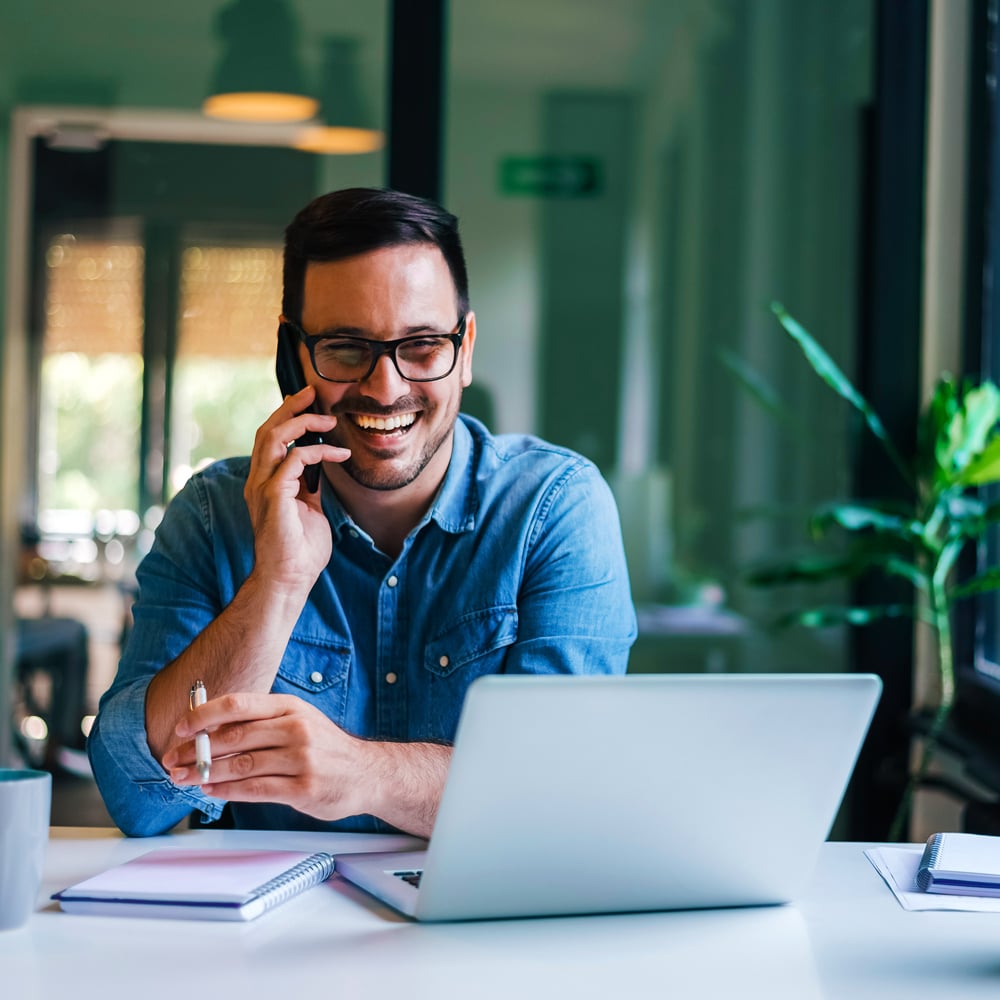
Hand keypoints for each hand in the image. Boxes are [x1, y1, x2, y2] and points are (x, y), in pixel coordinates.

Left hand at [164, 691, 371, 821]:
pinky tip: (211, 791)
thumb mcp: (298, 721)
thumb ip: (261, 723)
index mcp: (290, 707)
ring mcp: (301, 759)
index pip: (239, 704)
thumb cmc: (324, 747)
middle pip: (234, 737)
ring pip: (240, 765)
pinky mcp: (303, 788)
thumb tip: (211, 728)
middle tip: (172, 760)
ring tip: (184, 778)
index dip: (204, 715)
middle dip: (197, 750)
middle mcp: (296, 729)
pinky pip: (255, 789)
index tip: (180, 728)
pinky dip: (227, 791)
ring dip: (205, 774)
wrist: (366, 773)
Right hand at [244, 386, 349, 594]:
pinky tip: (338, 454)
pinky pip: (293, 460)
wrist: (290, 579)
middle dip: (290, 407)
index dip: (286, 417)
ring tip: (327, 419)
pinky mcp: (273, 496)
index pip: (269, 439)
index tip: (310, 404)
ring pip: (273, 437)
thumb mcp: (309, 509)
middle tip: (312, 393)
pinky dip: (317, 452)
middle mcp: (258, 481)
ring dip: (301, 422)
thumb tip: (320, 468)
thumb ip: (309, 487)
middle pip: (266, 430)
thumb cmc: (300, 550)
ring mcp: (262, 487)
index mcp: (264, 482)